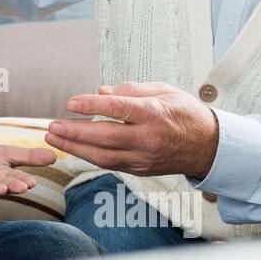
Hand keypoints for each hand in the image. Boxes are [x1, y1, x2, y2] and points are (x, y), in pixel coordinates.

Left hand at [0, 141, 56, 199]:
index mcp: (2, 177)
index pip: (15, 179)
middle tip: (22, 187)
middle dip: (12, 187)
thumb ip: (27, 157)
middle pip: (3, 186)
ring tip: (1, 188)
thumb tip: (54, 155)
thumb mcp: (4, 153)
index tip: (32, 182)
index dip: (23, 181)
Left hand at [44, 81, 218, 179]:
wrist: (209, 146)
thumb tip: (101, 92)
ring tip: (53, 139)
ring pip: (103, 157)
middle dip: (74, 133)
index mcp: (154, 114)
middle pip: (105, 137)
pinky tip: (72, 148)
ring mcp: (144, 157)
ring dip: (74, 149)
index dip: (91, 106)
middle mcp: (148, 138)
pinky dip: (89, 157)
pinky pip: (110, 164)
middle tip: (51, 126)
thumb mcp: (164, 90)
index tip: (70, 103)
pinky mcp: (141, 169)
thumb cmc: (185, 113)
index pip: (118, 109)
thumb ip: (131, 90)